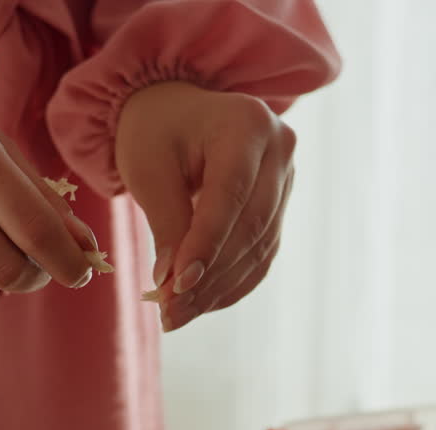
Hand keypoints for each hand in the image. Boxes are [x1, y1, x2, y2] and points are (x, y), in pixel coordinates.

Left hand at [115, 82, 295, 330]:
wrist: (173, 108)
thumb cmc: (154, 131)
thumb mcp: (149, 169)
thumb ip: (167, 223)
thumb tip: (174, 285)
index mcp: (247, 123)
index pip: (230, 196)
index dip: (206, 245)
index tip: (175, 287)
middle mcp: (279, 148)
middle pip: (251, 225)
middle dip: (210, 275)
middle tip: (170, 313)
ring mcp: (287, 177)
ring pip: (260, 246)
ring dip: (220, 287)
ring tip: (179, 315)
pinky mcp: (281, 203)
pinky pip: (263, 251)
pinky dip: (233, 282)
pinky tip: (203, 304)